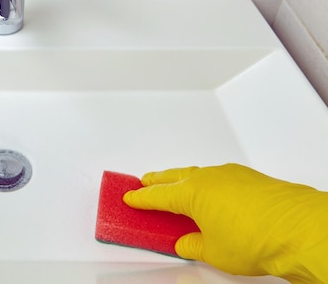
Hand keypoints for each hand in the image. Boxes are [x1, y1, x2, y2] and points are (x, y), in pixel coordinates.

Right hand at [123, 164, 327, 283]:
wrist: (297, 229)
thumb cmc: (255, 238)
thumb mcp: (213, 252)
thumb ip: (193, 245)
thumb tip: (187, 243)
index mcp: (190, 193)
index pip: (157, 196)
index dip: (141, 198)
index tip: (130, 197)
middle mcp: (207, 178)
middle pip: (174, 177)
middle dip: (157, 180)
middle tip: (145, 181)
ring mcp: (230, 175)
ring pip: (198, 174)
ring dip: (184, 179)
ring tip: (177, 187)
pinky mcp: (250, 177)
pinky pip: (219, 176)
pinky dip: (209, 183)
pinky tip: (213, 195)